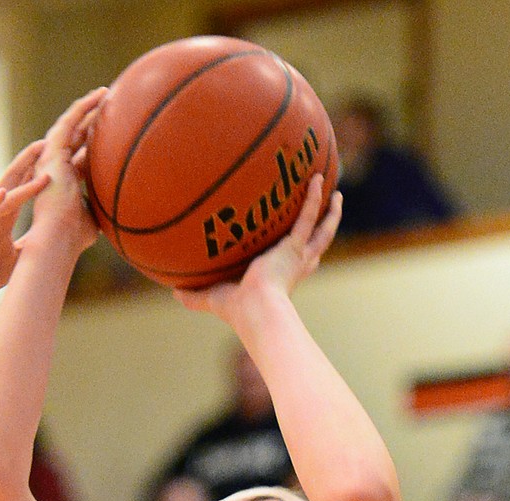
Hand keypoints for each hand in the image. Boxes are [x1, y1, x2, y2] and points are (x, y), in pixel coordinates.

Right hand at [0, 141, 50, 312]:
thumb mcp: (16, 259)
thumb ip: (32, 244)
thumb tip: (56, 240)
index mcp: (2, 217)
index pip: (20, 188)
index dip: (35, 171)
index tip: (55, 156)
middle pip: (9, 182)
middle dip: (26, 162)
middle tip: (44, 144)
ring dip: (17, 183)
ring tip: (33, 166)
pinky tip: (1, 195)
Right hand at [27, 89, 105, 258]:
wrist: (58, 237)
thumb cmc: (74, 236)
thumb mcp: (95, 218)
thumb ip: (104, 208)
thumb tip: (123, 210)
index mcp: (65, 182)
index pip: (82, 156)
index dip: (96, 144)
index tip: (112, 134)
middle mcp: (56, 167)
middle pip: (77, 137)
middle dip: (92, 119)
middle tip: (109, 104)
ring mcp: (52, 159)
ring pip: (71, 124)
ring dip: (88, 108)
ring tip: (105, 93)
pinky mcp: (50, 153)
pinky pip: (68, 122)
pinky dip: (82, 109)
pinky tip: (98, 97)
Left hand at [174, 174, 341, 320]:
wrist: (254, 312)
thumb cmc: (236, 312)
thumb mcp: (213, 299)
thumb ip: (195, 296)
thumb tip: (173, 292)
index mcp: (281, 278)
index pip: (298, 267)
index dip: (306, 259)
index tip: (310, 252)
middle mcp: (294, 267)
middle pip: (316, 246)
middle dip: (325, 230)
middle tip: (331, 213)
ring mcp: (297, 256)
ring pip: (321, 231)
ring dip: (331, 213)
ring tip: (336, 192)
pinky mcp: (293, 248)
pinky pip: (306, 217)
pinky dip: (313, 199)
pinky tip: (316, 178)